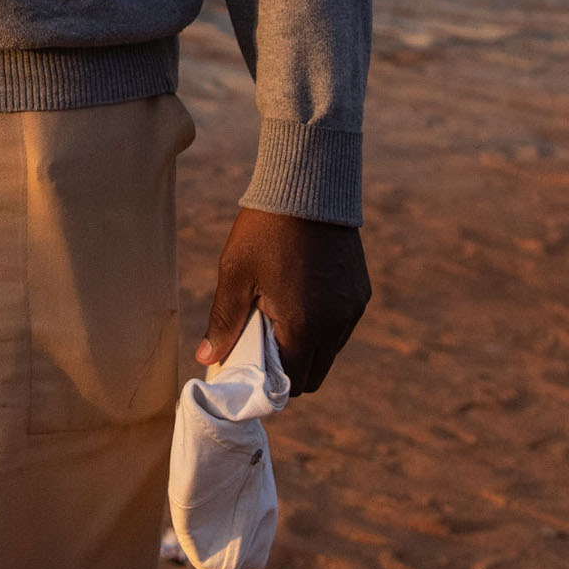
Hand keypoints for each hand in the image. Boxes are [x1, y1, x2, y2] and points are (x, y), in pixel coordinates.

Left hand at [200, 206, 369, 394]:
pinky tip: (301, 300)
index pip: (292, 382)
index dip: (268, 383)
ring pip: (330, 351)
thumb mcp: (235, 274)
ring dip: (306, 347)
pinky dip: (322, 326)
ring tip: (279, 317)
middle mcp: (337, 324)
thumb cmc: (264, 230)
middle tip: (261, 346)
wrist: (308, 185)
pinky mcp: (360, 292)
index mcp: (305, 325)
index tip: (249, 369)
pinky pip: (342, 326)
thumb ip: (223, 322)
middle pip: (314, 374)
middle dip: (288, 370)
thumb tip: (207, 358)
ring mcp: (352, 308)